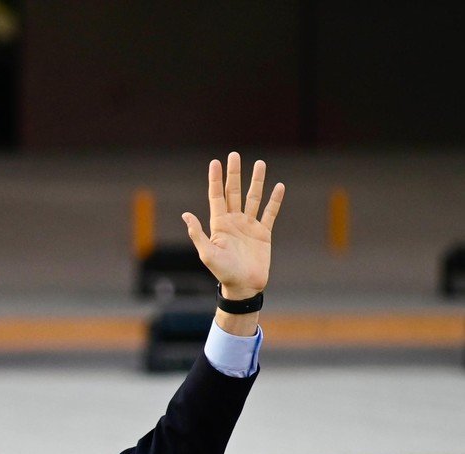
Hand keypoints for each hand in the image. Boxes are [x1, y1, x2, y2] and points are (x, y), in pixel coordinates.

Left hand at [181, 152, 284, 299]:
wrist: (244, 286)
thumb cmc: (223, 272)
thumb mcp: (207, 253)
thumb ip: (197, 234)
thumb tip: (186, 215)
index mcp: (219, 224)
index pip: (216, 196)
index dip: (215, 179)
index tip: (216, 161)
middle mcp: (233, 221)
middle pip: (234, 192)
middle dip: (234, 174)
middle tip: (234, 155)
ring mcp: (249, 226)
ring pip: (253, 198)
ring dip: (257, 181)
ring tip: (260, 163)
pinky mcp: (263, 233)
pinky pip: (270, 213)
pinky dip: (274, 200)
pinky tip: (278, 186)